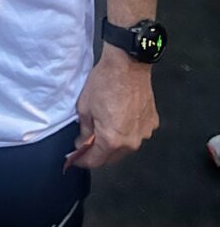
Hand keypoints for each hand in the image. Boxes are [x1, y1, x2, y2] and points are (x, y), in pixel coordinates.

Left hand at [72, 46, 157, 168]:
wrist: (127, 64)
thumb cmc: (104, 82)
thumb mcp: (85, 107)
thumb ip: (85, 131)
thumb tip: (83, 142)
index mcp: (112, 140)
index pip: (95, 161)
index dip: (82, 161)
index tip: (75, 158)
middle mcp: (131, 142)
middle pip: (111, 157)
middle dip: (98, 153)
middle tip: (86, 142)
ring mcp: (143, 133)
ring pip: (125, 146)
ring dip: (114, 142)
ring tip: (104, 127)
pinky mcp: (152, 123)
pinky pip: (136, 133)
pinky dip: (127, 131)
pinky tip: (120, 118)